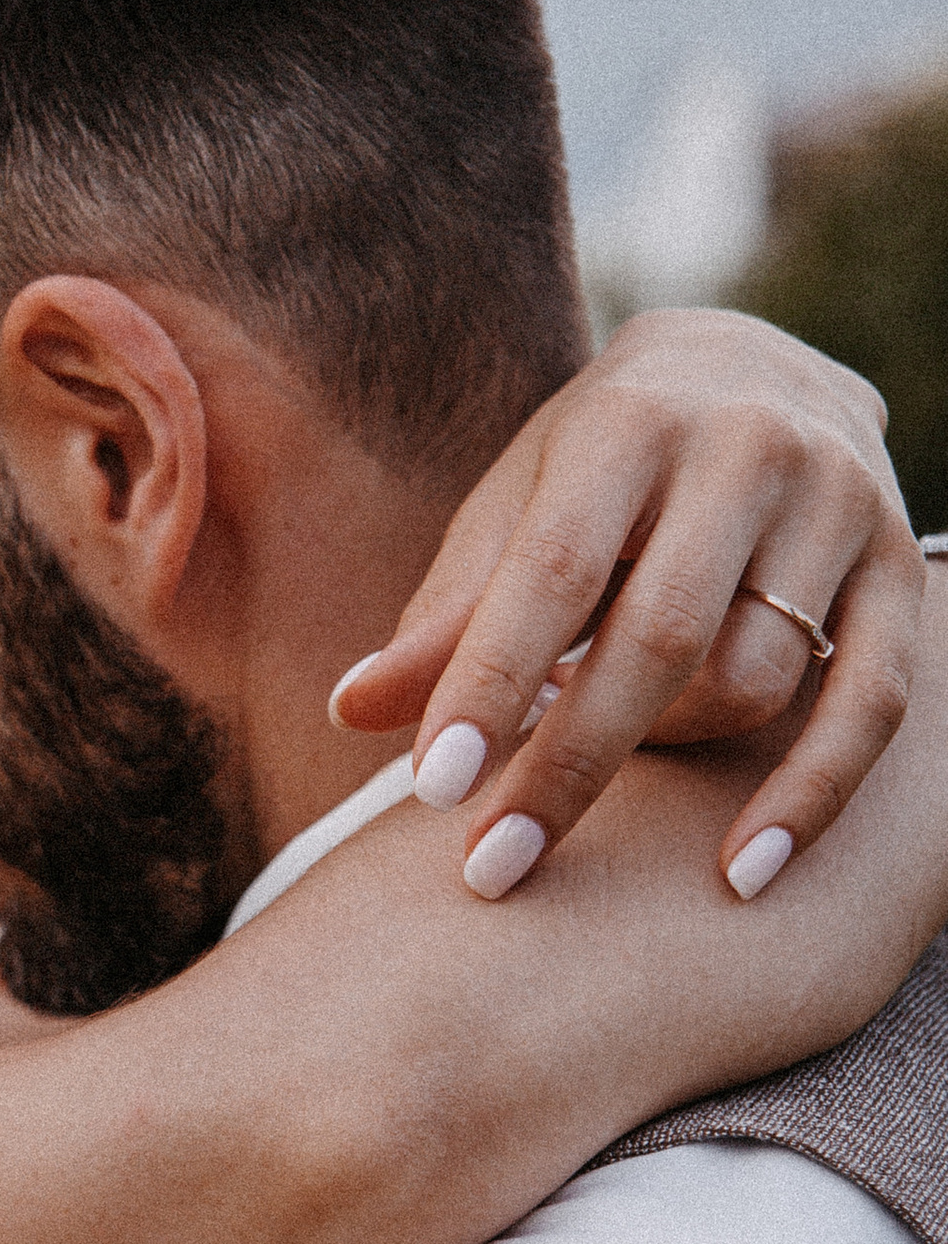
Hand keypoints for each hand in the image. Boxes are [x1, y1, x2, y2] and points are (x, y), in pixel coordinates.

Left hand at [334, 308, 924, 897]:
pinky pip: (870, 705)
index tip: (431, 790)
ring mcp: (838, 506)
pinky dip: (808, 797)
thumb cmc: (600, 464)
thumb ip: (450, 612)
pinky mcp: (900, 567)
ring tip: (593, 760)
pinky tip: (740, 875)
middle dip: (570, 764)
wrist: (755, 368)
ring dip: (664, 748)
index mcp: (628, 423)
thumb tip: (350, 712)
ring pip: (752, 678)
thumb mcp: (516, 507)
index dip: (490, 683)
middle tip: (491, 869)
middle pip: (660, 639)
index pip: (554, 571)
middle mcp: (747, 450)